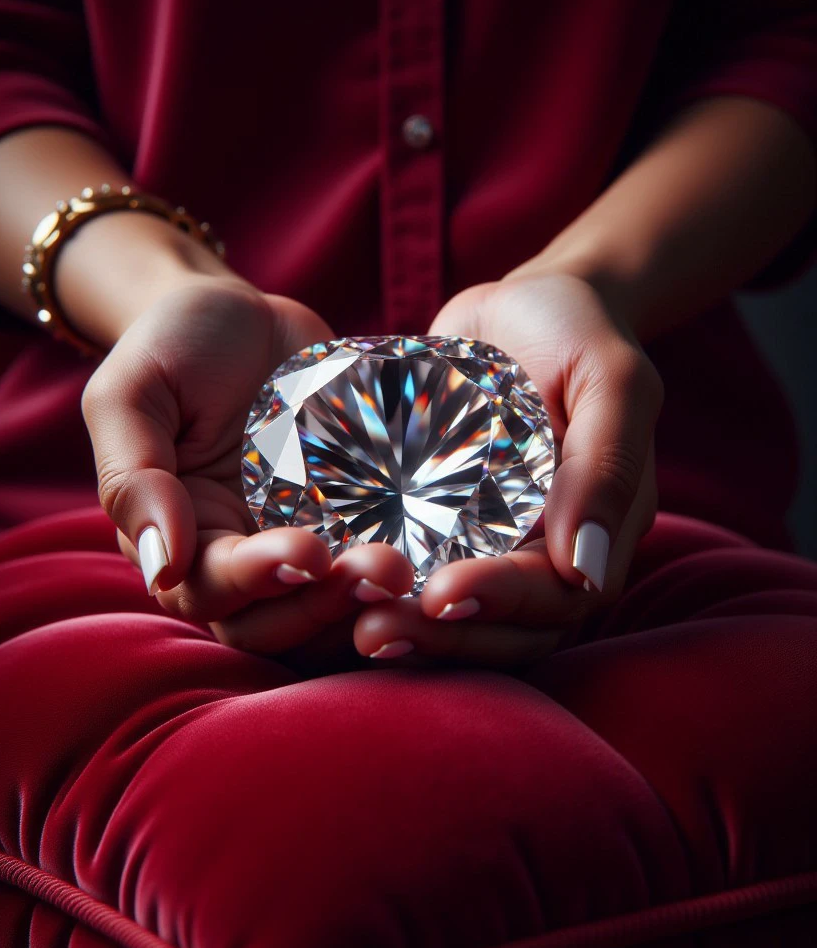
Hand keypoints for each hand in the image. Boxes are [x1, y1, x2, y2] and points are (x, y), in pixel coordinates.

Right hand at [81, 277, 412, 653]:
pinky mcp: (350, 526)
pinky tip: (435, 560)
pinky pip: (370, 570)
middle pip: (273, 623)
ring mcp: (299, 545)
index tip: (306, 554)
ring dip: (364, 604)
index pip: (209, 591)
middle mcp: (239, 559)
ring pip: (326, 612)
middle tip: (381, 572)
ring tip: (404, 570)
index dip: (256, 582)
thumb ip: (133, 476)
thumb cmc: (173, 346)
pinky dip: (399, 580)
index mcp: (181, 539)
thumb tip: (161, 567)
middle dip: (324, 607)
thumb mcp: (131, 393)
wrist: (243, 314)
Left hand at [352, 273, 662, 666]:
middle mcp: (549, 555)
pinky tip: (337, 598)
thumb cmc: (575, 331)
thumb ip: (607, 466)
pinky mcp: (446, 532)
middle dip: (446, 639)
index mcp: (601, 531)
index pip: (558, 597)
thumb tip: (585, 572)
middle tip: (375, 631)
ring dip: (415, 635)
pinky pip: (422, 580)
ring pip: (466, 624)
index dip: (501, 605)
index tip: (442, 597)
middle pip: (508, 631)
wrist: (522, 308)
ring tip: (356, 631)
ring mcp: (495, 547)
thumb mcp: (609, 378)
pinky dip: (387, 598)